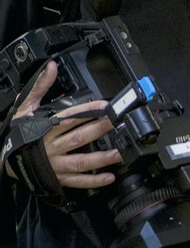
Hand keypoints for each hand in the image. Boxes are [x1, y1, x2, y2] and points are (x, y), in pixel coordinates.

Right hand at [9, 62, 119, 188]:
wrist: (5, 159)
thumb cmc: (18, 132)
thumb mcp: (25, 107)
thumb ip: (40, 87)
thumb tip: (51, 67)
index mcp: (45, 128)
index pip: (69, 117)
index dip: (88, 111)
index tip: (105, 106)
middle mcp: (52, 146)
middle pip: (79, 138)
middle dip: (100, 130)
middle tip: (119, 124)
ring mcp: (55, 163)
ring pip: (81, 161)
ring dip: (102, 158)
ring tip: (120, 152)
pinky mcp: (58, 177)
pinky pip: (77, 181)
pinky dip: (93, 181)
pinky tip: (109, 177)